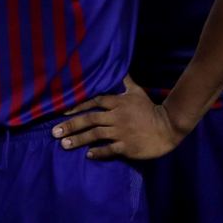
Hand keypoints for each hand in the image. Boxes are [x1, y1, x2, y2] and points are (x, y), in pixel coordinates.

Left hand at [52, 78, 182, 160]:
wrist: (168, 128)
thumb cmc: (150, 109)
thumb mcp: (137, 92)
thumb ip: (124, 82)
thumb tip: (119, 67)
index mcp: (119, 103)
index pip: (94, 102)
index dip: (77, 106)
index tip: (62, 112)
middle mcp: (118, 117)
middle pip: (90, 119)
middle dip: (71, 125)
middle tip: (55, 132)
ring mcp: (122, 132)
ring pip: (96, 135)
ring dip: (79, 139)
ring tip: (64, 144)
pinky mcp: (127, 146)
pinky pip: (109, 149)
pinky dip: (98, 152)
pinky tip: (88, 154)